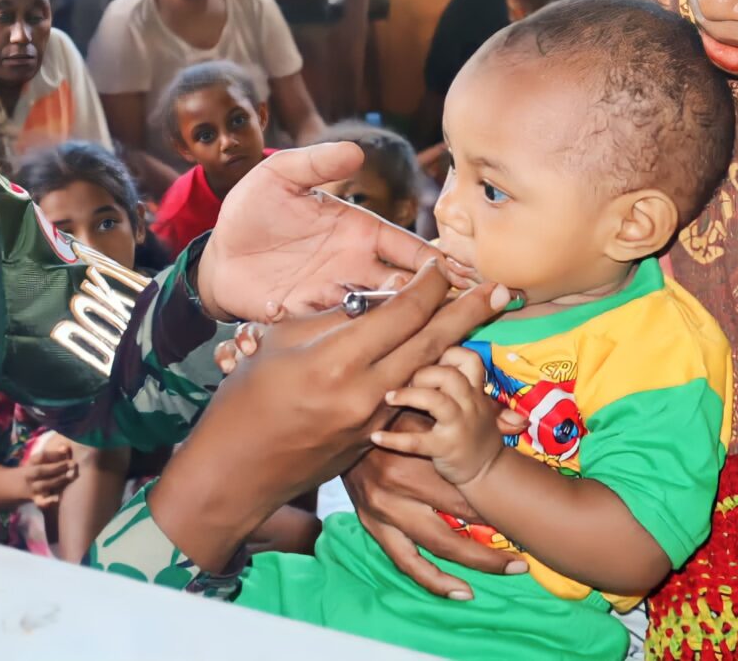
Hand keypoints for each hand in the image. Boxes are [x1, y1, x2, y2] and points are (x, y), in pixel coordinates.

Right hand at [22, 434, 77, 509]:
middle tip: (72, 464)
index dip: (54, 453)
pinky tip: (57, 499)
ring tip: (70, 476)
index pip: (41, 457)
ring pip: (42, 485)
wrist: (13, 487)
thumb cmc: (34, 471)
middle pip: (40, 470)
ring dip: (57, 481)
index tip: (66, 449)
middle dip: (57, 467)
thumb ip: (54, 455)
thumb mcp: (39, 462)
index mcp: (31, 463)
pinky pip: (40, 502)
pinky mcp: (35, 499)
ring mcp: (32, 488)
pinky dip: (47, 501)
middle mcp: (30, 475)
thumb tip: (66, 447)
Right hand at [147, 266, 514, 572]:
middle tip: (503, 290)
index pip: (402, 313)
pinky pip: (410, 398)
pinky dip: (429, 373)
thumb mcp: (281, 344)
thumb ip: (333, 319)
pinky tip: (446, 357)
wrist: (234, 472)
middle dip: (469, 313)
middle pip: (431, 343)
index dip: (427, 285)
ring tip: (484, 319)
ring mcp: (373, 422)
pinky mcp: (372, 441)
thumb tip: (376, 300)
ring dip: (457, 343)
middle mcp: (365, 393)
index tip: (441, 265)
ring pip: (428, 373)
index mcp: (338, 362)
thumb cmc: (245, 400)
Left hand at [198, 143, 473, 321]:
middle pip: (407, 288)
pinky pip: (345, 333)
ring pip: (382, 315)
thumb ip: (315, 164)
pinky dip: (365, 341)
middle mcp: (356, 266)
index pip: (409, 248)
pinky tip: (383, 353)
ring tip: (432, 340)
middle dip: (435, 301)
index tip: (464, 275)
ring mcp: (336, 295)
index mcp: (359, 230)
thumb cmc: (251, 210)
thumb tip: (356, 151)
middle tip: (464, 316)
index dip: (437, 262)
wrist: (216, 256)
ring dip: (404, 326)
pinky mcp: (312, 320)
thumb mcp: (279, 177)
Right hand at [344, 405, 528, 597]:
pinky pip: (405, 561)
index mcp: (412, 454)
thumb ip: (475, 413)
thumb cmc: (391, 412)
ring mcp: (382, 510)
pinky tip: (460, 591)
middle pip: (456, 518)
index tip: (523, 513)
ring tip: (507, 570)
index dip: (497, 503)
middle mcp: (396, 486)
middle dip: (492, 537)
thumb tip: (518, 421)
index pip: (464, 486)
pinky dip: (433, 580)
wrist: (339, 425)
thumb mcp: (428, 407)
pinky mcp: (372, 525)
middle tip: (525, 555)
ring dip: (474, 562)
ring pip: (435, 546)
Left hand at [373, 348, 503, 485]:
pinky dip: (394, 439)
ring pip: (436, 401)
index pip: (469, 358)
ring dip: (408, 396)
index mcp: (475, 391)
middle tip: (406, 382)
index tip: (429, 360)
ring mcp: (458, 426)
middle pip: (449, 375)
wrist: (488, 470)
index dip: (448, 353)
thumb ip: (457, 384)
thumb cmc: (474, 432)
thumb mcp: (475, 404)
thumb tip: (422, 362)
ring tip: (388, 398)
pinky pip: (418, 442)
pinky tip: (376, 436)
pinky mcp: (445, 449)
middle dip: (423, 373)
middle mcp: (470, 404)